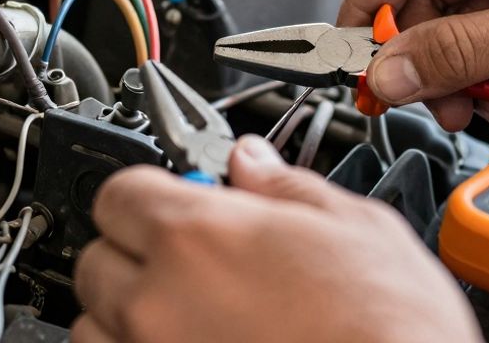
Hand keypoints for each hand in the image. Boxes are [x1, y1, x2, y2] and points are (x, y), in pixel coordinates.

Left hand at [71, 136, 481, 342]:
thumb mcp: (354, 228)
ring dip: (128, 315)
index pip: (119, 193)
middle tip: (189, 261)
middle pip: (98, 260)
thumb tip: (251, 162)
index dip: (151, 193)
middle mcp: (156, 303)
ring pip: (95, 327)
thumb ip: (285, 188)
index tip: (176, 203)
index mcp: (196, 237)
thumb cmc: (392, 329)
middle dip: (137, 254)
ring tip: (188, 315)